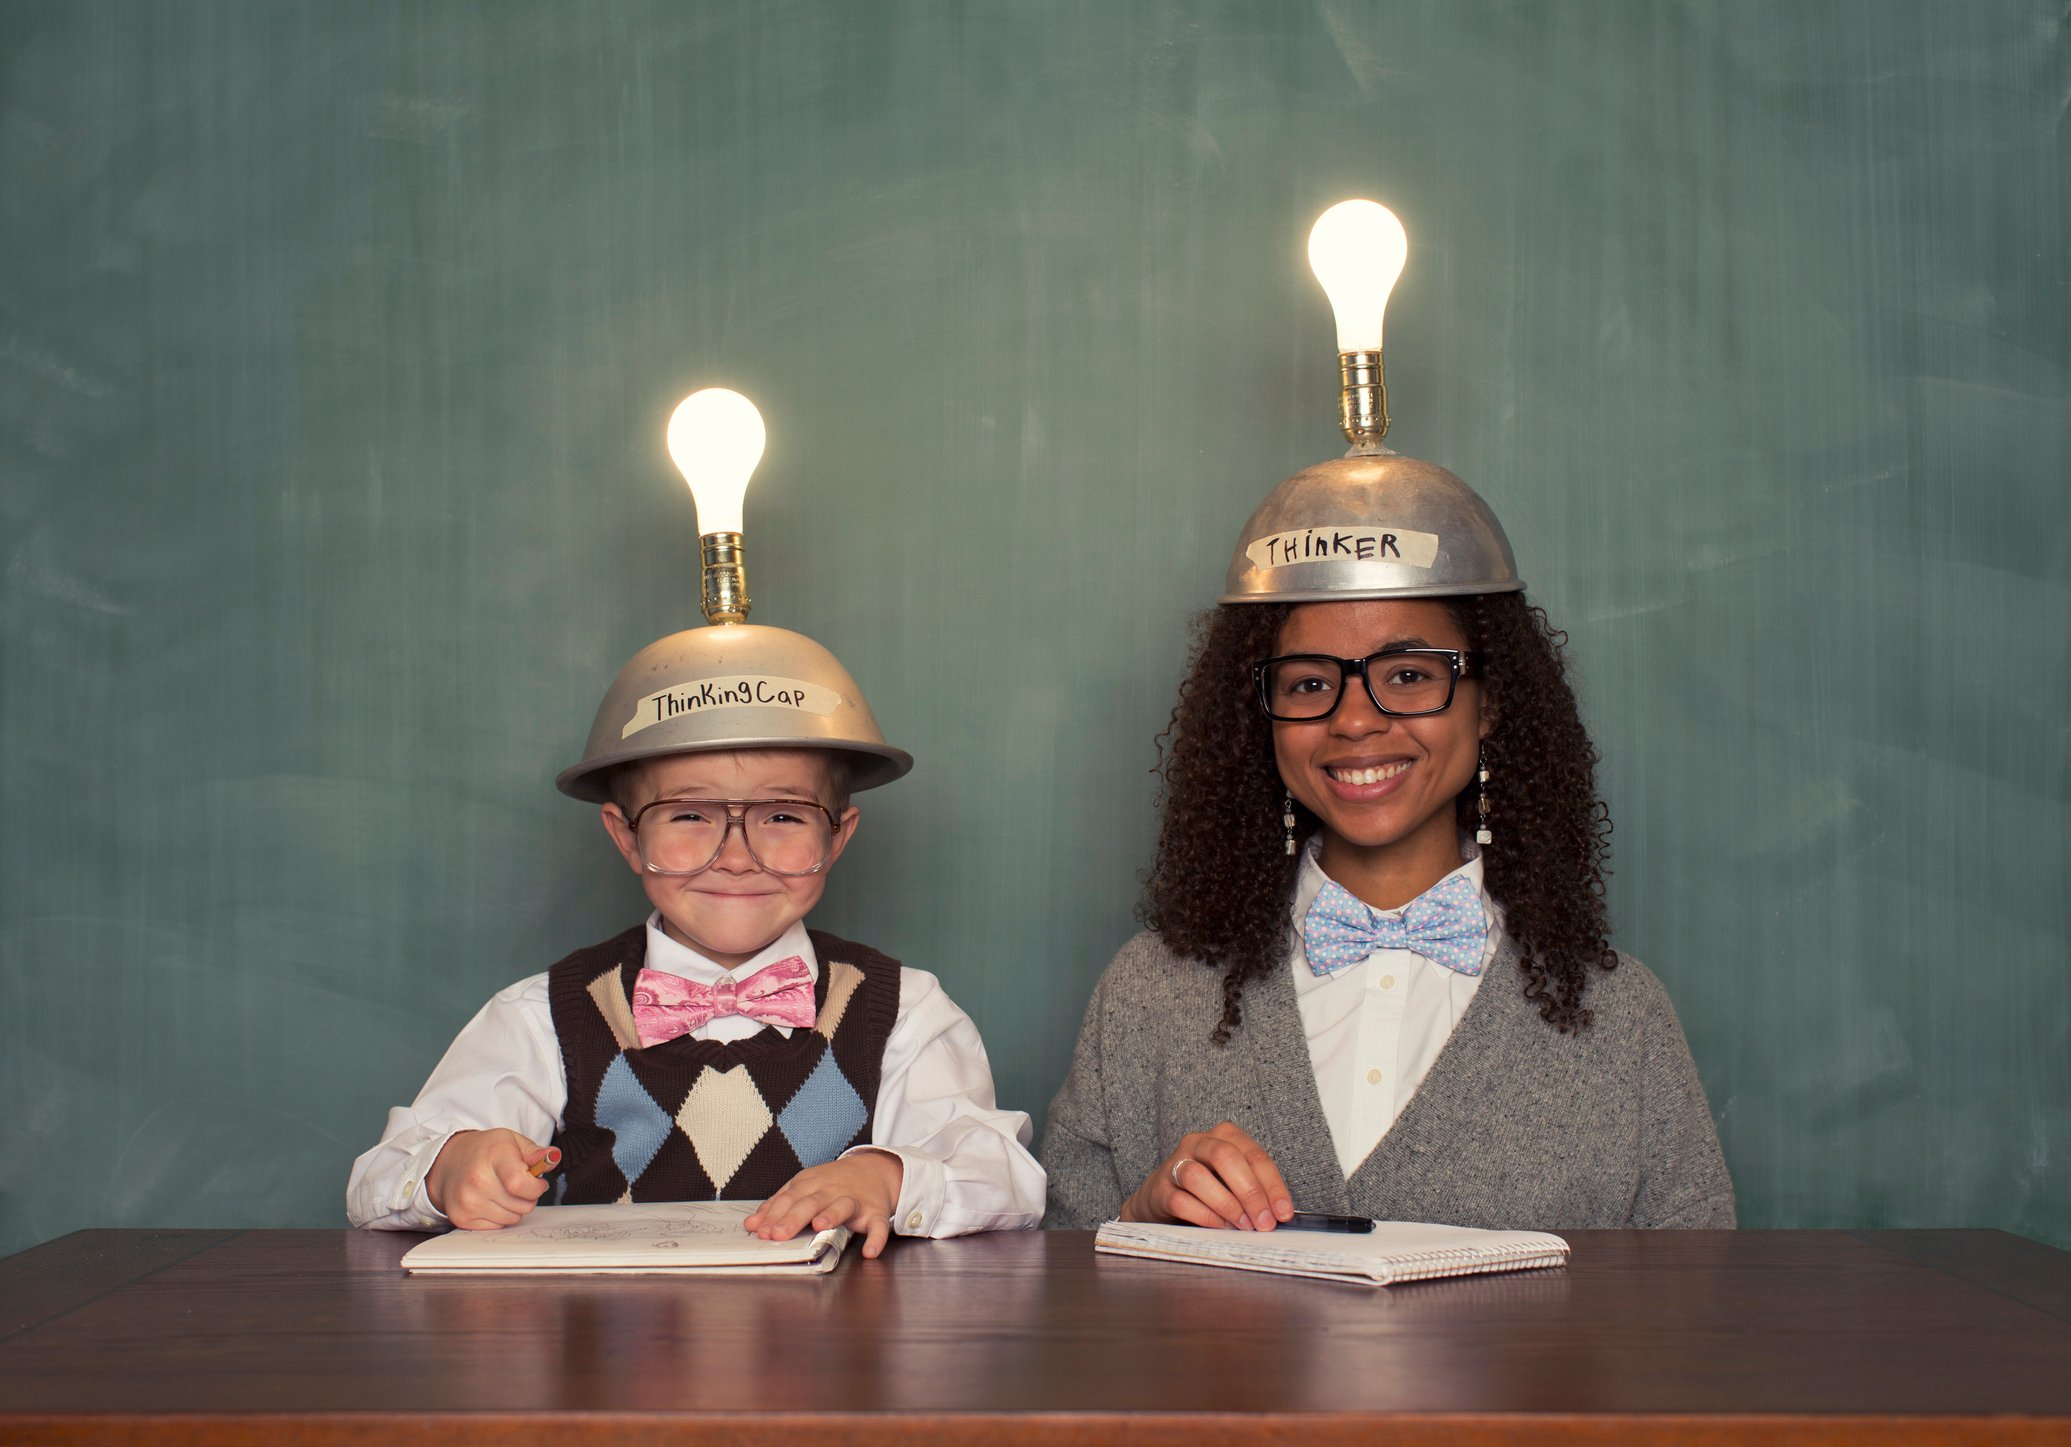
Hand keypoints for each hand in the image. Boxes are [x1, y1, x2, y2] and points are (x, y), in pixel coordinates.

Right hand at [426, 1129, 555, 1229]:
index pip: (521, 1184)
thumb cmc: (485, 1150)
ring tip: (503, 1191)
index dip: (536, 1187)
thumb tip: (553, 1157)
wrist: (448, 1162)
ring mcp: (467, 1202)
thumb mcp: (511, 1141)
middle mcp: (477, 1180)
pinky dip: (499, 1217)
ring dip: (514, 1208)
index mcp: (494, 1156)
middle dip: (528, 1197)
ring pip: (512, 1219)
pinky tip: (490, 1201)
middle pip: (522, 1205)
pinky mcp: (461, 1218)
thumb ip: (535, 1152)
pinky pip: (497, 1227)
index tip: (538, 1182)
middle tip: (518, 1185)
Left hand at [744, 1150, 904, 1258]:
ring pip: (843, 1206)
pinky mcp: (875, 1212)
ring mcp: (855, 1201)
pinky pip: (878, 1225)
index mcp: (811, 1184)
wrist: (874, 1170)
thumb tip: (751, 1225)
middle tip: (779, 1234)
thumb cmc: (831, 1184)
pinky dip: (876, 1238)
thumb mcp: (803, 1188)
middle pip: (811, 1202)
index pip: (789, 1199)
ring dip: (832, 1215)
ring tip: (821, 1226)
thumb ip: (777, 1206)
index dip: (774, 1215)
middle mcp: (831, 1190)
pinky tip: (870, 1251)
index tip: (761, 1232)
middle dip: (794, 1217)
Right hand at [1122, 1121, 1294, 1231]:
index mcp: (1224, 1136)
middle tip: (1264, 1222)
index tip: (1283, 1213)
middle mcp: (1198, 1143)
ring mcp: (1174, 1164)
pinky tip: (1222, 1228)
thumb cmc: (1208, 1187)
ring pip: (1198, 1176)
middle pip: (1225, 1157)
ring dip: (1227, 1204)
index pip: (1254, 1155)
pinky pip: (1182, 1201)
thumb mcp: (1234, 1180)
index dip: (1272, 1185)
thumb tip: (1279, 1214)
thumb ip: (1255, 1189)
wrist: (1162, 1197)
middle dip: (1250, 1192)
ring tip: (1243, 1226)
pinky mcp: (1159, 1189)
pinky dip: (1206, 1216)